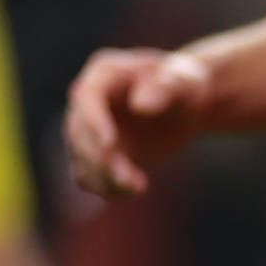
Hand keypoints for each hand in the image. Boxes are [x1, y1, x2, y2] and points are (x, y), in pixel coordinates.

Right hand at [65, 47, 215, 198]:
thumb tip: (141, 105)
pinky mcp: (96, 154)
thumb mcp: (185, 80)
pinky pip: (91, 176)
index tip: (110, 145)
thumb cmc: (186, 84)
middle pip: (80, 134)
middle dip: (102, 160)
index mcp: (104, 73)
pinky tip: (133, 192)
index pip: (86, 98)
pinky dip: (107, 188)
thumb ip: (167, 86)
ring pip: (83, 160)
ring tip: (137, 188)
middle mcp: (86, 102)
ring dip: (104, 179)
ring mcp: (87, 129)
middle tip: (131, 181)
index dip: (94, 122)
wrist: (186, 105)